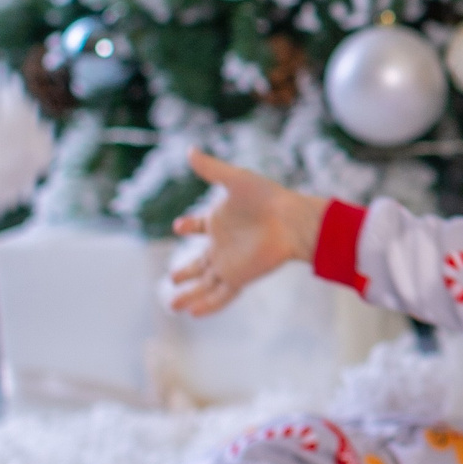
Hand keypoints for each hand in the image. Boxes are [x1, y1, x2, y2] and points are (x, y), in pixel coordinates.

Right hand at [166, 149, 326, 316]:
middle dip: (185, 271)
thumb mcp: (234, 179)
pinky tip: (192, 313)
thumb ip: (210, 168)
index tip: (178, 225)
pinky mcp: (239, 277)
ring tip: (172, 305)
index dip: (189, 226)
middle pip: (200, 263)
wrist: (292, 220)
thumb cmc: (266, 197)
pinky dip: (207, 305)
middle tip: (170, 278)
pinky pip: (220, 295)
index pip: (200, 226)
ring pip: (205, 284)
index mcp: (220, 221)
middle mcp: (223, 245)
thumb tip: (189, 150)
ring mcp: (230, 263)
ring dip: (188, 295)